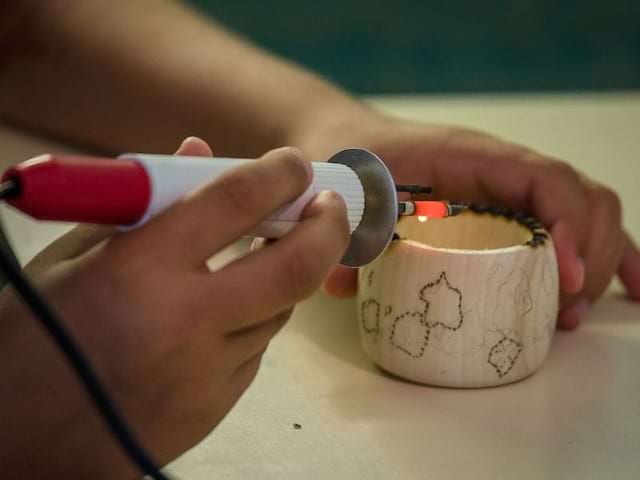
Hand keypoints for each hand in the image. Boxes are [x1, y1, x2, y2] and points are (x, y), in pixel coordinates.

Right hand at [0, 138, 348, 478]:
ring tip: (272, 250)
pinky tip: (226, 311)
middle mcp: (184, 323)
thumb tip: (200, 152)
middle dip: (328, 228)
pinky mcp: (217, 406)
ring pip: (281, 311)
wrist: (24, 443)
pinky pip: (256, 349)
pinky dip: (253, 318)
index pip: (234, 203)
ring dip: (285, 273)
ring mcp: (207, 374)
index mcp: (137, 272)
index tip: (294, 164)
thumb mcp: (72, 256)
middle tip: (329, 206)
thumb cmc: (36, 338)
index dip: (277, 174)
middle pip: (293, 268)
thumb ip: (146, 203)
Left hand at [292, 108, 639, 328]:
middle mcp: (501, 169)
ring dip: (599, 264)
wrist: (353, 140)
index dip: (568, 225)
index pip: (543, 178)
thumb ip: (344, 228)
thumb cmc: (352, 157)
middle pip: (583, 198)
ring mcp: (508, 188)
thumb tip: (341, 285)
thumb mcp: (345, 187)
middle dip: (591, 257)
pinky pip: (569, 225)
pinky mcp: (506, 210)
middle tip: (565, 314)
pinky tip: (628, 289)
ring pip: (587, 213)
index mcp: (468, 156)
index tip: (564, 279)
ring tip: (572, 317)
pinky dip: (606, 255)